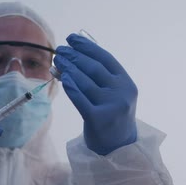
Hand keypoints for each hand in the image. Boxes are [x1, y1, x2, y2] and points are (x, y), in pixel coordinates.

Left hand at [54, 34, 137, 154]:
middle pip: (93, 68)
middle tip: (60, 50)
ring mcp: (111, 105)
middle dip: (74, 56)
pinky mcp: (98, 119)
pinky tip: (63, 78)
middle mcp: (121, 92)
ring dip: (69, 68)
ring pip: (85, 82)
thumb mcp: (112, 93)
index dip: (87, 46)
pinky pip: (80, 99)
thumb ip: (98, 76)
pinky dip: (70, 87)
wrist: (118, 146)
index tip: (72, 38)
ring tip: (58, 61)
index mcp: (126, 82)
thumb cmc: (111, 114)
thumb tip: (73, 55)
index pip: (105, 58)